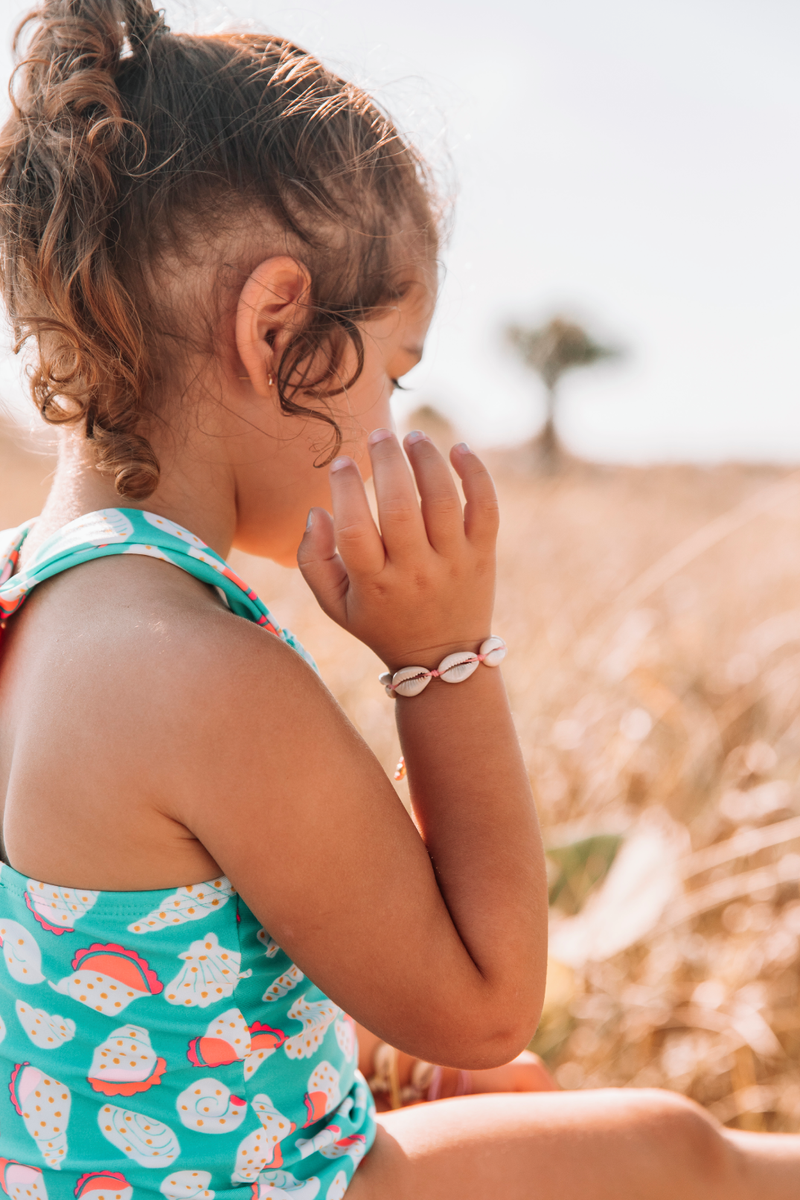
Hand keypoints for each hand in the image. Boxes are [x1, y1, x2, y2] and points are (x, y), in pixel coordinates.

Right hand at [297, 430, 498, 669]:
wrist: (443, 658)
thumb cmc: (380, 622)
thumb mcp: (335, 605)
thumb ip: (313, 561)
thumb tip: (317, 511)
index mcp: (375, 584)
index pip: (356, 530)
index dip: (345, 489)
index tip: (342, 463)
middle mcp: (415, 572)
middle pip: (401, 508)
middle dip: (388, 462)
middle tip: (378, 435)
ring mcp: (453, 562)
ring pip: (443, 500)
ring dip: (427, 459)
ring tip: (412, 437)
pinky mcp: (483, 555)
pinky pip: (486, 508)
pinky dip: (476, 474)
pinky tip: (459, 449)